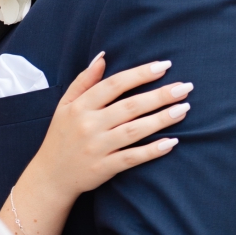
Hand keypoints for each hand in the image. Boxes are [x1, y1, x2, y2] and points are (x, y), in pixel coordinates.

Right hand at [29, 54, 191, 199]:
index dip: (141, 74)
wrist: (50, 177)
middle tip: (185, 88)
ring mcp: (97, 147)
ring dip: (162, 119)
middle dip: (160, 96)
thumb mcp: (65, 105)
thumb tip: (102, 57)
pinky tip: (171, 142)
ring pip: (134, 130)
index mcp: (80, 106)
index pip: (115, 84)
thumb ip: (84, 81)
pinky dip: (151, 151)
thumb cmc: (61, 136)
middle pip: (130, 106)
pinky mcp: (104, 168)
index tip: (165, 66)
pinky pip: (132, 158)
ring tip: (184, 109)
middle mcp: (89, 125)